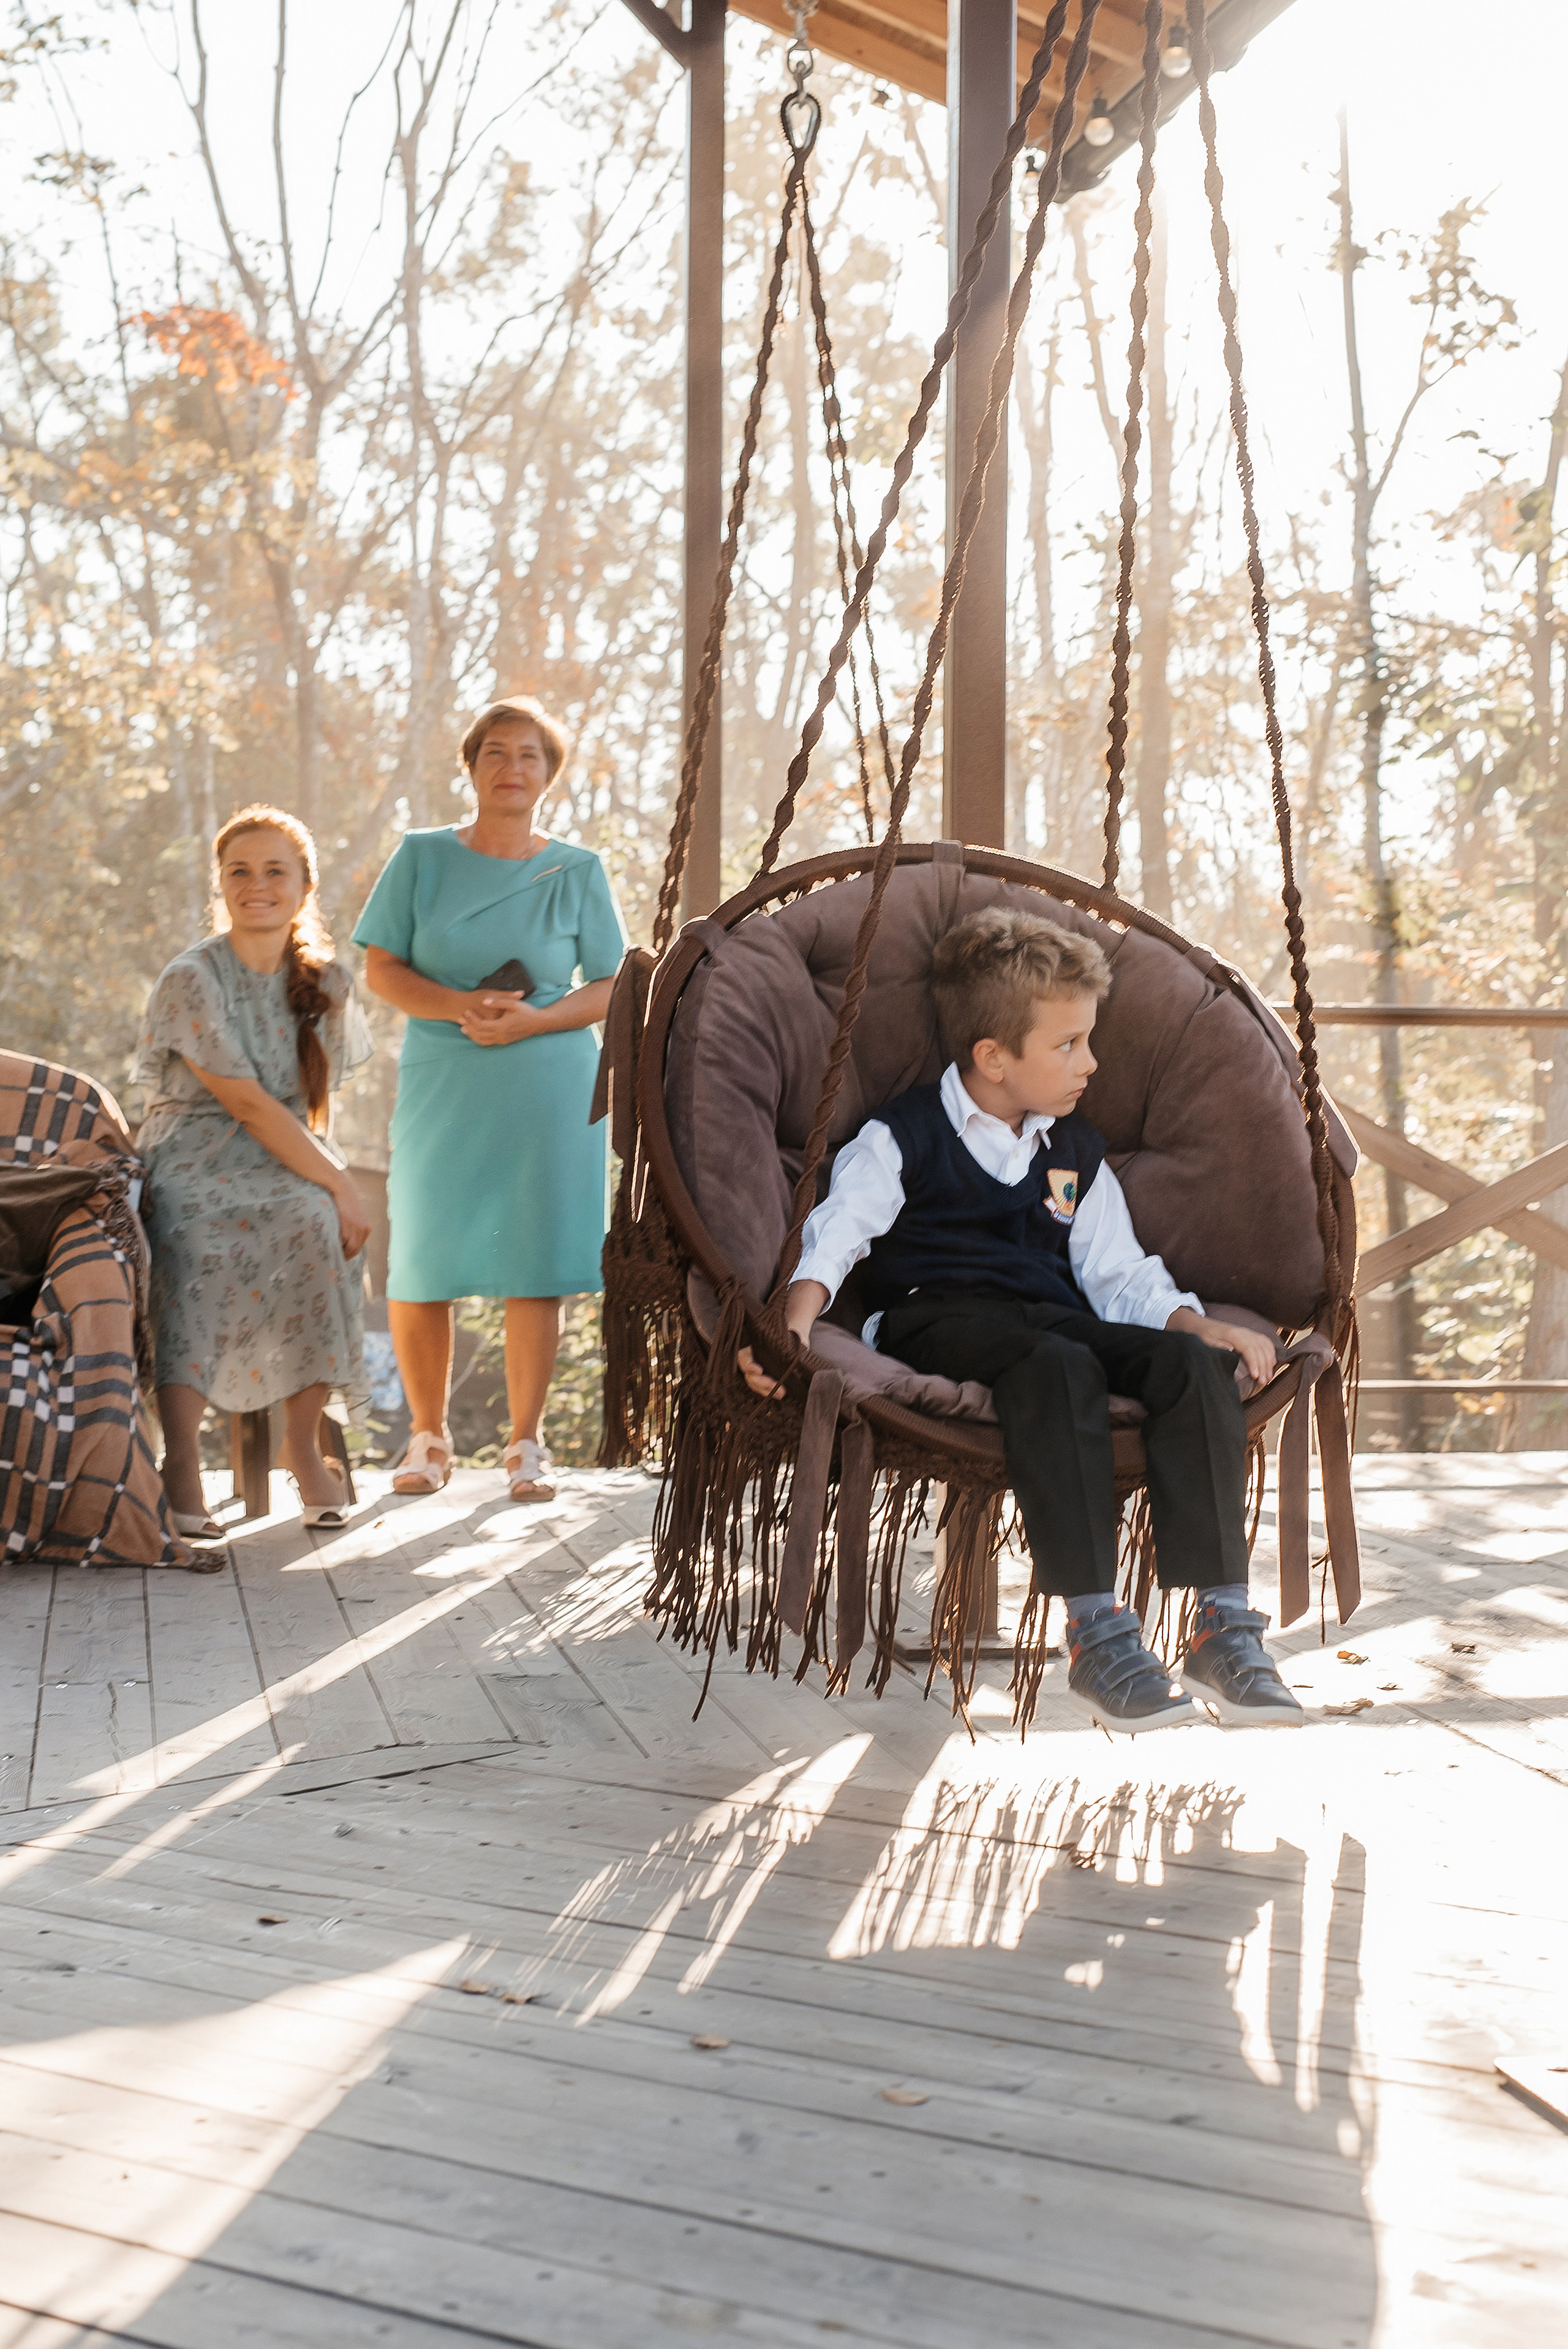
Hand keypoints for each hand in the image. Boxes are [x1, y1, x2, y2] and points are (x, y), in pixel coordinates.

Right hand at [332, 1176, 371, 1259]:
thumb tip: (343, 1241)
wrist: (342, 1187)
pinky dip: (336, 1245)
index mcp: (366, 1228)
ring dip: (340, 1253)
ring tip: (330, 1255)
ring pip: (350, 1248)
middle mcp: (364, 1230)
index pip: (359, 1247)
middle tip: (334, 1260)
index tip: (341, 1258)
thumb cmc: (345, 1201)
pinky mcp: (348, 1226)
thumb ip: (352, 1228)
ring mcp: (357, 1228)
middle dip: (345, 1257)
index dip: (350, 1254)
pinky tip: (328, 1245)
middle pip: (355, 1250)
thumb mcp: (353, 1216)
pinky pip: (342, 1241)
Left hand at [458, 991, 539, 1045]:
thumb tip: (484, 1001)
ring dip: (472, 1035)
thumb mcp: (513, 1004)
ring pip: (482, 1041)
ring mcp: (503, 1040)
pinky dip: (479, 1039)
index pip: (481, 1024)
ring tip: (464, 1028)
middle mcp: (501, 1035)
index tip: (466, 1011)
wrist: (539, 1023)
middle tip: (460, 1019)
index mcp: (502, 1026)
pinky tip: (475, 1034)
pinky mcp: (505, 1042)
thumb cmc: (527, 1012)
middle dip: (469, 1026)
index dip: (472, 1019)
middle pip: (479, 1034)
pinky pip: (488, 1043)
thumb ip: (498, 1002)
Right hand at [737, 1281, 828, 1399]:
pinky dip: (769, 1392)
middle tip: (775, 1386)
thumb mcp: (787, 1336)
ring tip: (781, 1393)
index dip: (748, 1365)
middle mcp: (750, 1358)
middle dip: (761, 1382)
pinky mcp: (762, 1377)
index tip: (759, 1371)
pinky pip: (760, 1387)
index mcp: (750, 1344)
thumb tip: (798, 1351)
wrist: (793, 1339)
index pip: (743, 1356)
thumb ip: (787, 1343)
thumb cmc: (787, 1335)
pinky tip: (779, 1395)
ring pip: (753, 1383)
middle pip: (748, 1374)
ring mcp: (755, 1368)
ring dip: (766, 1390)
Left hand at [1169, 1305, 1277, 1387]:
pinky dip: (1271, 1353)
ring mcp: (1248, 1333)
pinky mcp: (1250, 1335)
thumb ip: (1218, 1345)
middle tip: (1263, 1382)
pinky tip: (1272, 1364)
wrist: (1201, 1326)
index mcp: (1233, 1334)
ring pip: (1265, 1345)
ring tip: (1268, 1377)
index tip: (1255, 1376)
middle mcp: (1243, 1332)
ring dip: (1269, 1361)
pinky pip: (1265, 1342)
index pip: (1249, 1348)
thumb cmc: (1203, 1336)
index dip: (1254, 1362)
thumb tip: (1231, 1349)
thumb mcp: (1205, 1341)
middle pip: (1259, 1348)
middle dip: (1263, 1366)